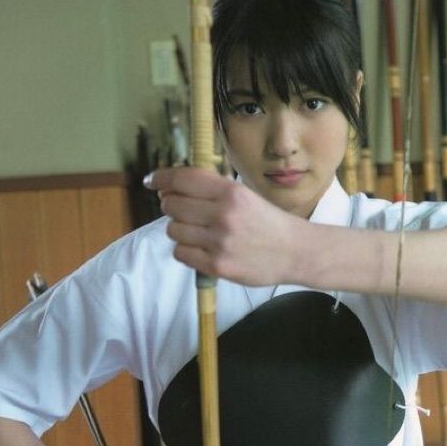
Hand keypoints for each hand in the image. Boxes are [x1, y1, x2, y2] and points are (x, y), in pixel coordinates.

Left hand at [146, 167, 298, 285]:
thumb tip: (170, 189)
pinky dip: (185, 250)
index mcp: (231, 193)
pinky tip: (200, 248)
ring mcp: (219, 243)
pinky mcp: (217, 266)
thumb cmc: (268, 222)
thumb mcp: (244, 196)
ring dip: (179, 230)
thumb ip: (212, 190)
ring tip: (198, 232)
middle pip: (172, 206)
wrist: (295, 252)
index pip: (182, 180)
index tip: (152, 181)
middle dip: (172, 206)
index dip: (161, 178)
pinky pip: (181, 254)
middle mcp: (223, 216)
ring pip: (173, 231)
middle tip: (183, 211)